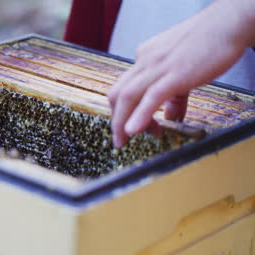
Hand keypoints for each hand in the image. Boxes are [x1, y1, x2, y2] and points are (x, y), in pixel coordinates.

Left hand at [107, 0, 254, 147]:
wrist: (229, 23)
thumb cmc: (208, 44)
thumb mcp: (184, 71)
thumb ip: (175, 96)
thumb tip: (171, 117)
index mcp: (145, 58)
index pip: (124, 88)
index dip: (124, 111)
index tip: (133, 128)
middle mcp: (145, 60)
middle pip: (118, 94)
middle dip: (116, 120)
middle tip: (121, 140)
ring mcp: (158, 66)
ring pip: (128, 96)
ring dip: (121, 123)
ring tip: (123, 141)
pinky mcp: (175, 73)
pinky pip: (151, 97)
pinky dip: (139, 116)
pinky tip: (133, 131)